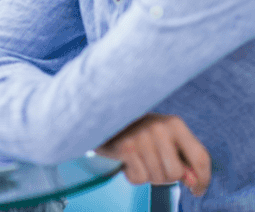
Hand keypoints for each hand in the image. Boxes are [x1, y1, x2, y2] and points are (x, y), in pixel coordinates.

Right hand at [96, 114, 210, 196]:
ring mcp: (141, 136)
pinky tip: (130, 162)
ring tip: (142, 160)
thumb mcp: (168, 142)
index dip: (203, 180)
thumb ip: (185, 161)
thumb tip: (193, 182)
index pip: (201, 157)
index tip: (197, 189)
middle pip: (177, 174)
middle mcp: (159, 127)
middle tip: (157, 165)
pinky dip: (135, 176)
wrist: (108, 121)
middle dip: (168, 177)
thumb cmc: (144, 135)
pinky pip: (140, 178)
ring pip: (158, 178)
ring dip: (150, 176)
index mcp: (175, 124)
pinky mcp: (125, 147)